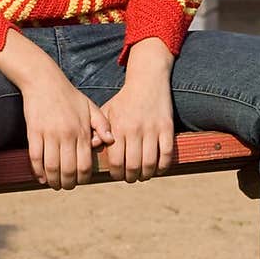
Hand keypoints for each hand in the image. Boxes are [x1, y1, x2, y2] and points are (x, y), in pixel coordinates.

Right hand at [22, 70, 114, 189]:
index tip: (80, 181)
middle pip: (69, 170)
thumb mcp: (90, 107)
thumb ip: (102, 124)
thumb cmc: (69, 95)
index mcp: (82, 131)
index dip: (83, 178)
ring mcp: (49, 134)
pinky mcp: (34, 132)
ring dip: (53, 181)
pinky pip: (35, 158)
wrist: (44, 80)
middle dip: (68, 183)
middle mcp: (67, 135)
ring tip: (54, 184)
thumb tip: (110, 141)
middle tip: (66, 186)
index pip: (85, 164)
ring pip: (52, 167)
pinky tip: (41, 177)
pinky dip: (38, 171)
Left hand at [100, 37, 174, 181]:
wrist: (147, 80)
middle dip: (131, 177)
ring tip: (143, 175)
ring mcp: (152, 129)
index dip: (116, 173)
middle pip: (133, 165)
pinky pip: (167, 154)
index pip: (115, 161)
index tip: (117, 174)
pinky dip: (163, 166)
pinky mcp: (167, 127)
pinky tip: (158, 169)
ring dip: (146, 174)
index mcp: (118, 127)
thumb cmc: (124, 100)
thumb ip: (99, 130)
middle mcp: (134, 129)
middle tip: (130, 178)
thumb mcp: (107, 111)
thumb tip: (93, 148)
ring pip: (150, 163)